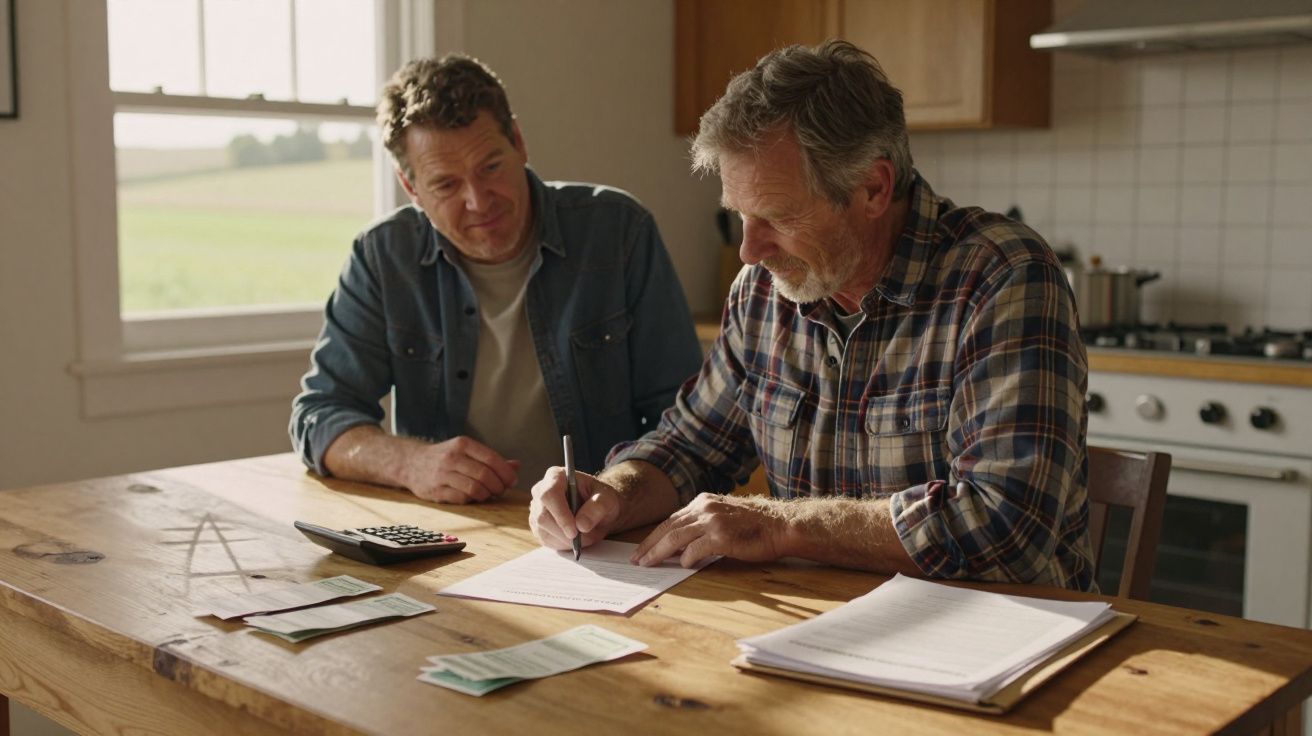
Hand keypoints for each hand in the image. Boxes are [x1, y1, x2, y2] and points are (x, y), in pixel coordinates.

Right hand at [400, 436, 518, 503]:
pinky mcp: (435, 490)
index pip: (491, 458)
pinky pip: (462, 498)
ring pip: (474, 488)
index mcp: (462, 444)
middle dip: (498, 486)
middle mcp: (452, 457)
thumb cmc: (446, 457)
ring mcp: (442, 474)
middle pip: (484, 475)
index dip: (505, 472)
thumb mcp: (467, 451)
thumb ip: (491, 459)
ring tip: (488, 494)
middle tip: (501, 490)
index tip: (512, 481)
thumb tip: (516, 466)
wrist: (411, 463)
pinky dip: (472, 500)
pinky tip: (473, 497)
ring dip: (487, 494)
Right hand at [529, 467, 622, 550]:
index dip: (560, 514)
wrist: (599, 509)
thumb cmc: (602, 499)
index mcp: (556, 476)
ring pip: (543, 530)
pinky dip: (563, 544)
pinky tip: (576, 539)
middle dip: (564, 532)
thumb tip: (581, 525)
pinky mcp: (538, 526)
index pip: (549, 494)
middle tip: (586, 538)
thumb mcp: (607, 499)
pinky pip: (546, 540)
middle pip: (542, 516)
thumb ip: (597, 508)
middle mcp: (541, 491)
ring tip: (586, 537)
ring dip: (566, 540)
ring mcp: (537, 509)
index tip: (574, 530)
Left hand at [632, 493, 787, 567]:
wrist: (781, 525)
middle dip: (649, 544)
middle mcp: (705, 507)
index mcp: (704, 501)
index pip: (672, 519)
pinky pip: (695, 550)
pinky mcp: (721, 537)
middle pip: (668, 527)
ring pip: (675, 538)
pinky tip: (684, 566)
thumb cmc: (756, 525)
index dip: (655, 535)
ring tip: (648, 564)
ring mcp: (712, 521)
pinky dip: (686, 559)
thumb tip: (679, 546)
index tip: (643, 548)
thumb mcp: (725, 515)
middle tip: (637, 559)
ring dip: (658, 553)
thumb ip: (702, 524)